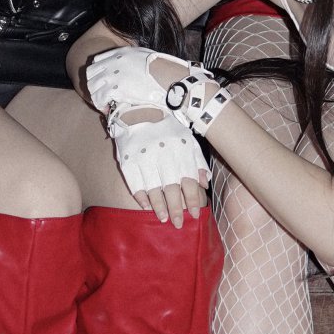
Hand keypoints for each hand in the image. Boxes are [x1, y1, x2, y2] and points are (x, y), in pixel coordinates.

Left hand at [84, 44, 182, 118]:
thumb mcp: (146, 56)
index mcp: (121, 53)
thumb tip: (137, 63)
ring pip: (92, 86)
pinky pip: (98, 98)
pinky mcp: (114, 89)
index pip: (97, 60)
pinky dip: (100, 104)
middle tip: (101, 94)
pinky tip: (106, 109)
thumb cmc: (163, 69)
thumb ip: (135, 58)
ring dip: (96, 95)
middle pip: (91, 73)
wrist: (167, 79)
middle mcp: (113, 63)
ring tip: (103, 104)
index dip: (98, 72)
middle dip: (94, 84)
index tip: (103, 81)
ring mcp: (112, 75)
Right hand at [101, 108, 209, 224]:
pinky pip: (135, 183)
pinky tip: (146, 206)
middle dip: (177, 209)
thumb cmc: (168, 128)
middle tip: (179, 224)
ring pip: (153, 189)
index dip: (193, 200)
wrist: (140, 109)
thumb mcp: (188, 140)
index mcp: (180, 152)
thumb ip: (197, 162)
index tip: (196, 214)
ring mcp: (144, 160)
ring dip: (159, 207)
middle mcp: (163, 157)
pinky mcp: (128, 161)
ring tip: (163, 219)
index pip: (189, 181)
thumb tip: (205, 184)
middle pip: (172, 189)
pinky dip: (140, 196)